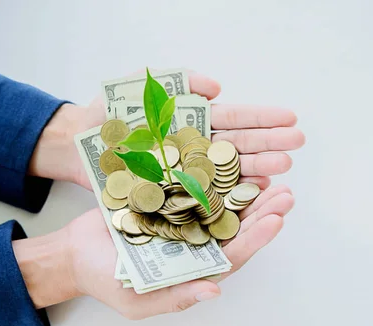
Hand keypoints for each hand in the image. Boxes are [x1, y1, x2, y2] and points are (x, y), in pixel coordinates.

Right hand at [13, 182, 294, 317]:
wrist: (75, 252)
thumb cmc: (105, 281)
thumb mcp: (138, 300)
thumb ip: (176, 297)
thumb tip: (213, 291)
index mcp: (195, 267)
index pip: (233, 254)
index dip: (256, 238)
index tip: (276, 219)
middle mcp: (196, 241)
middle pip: (236, 226)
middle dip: (262, 210)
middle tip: (286, 193)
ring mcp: (185, 218)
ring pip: (222, 203)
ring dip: (247, 189)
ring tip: (271, 173)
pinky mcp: (170, 197)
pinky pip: (197, 184)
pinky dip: (214, 173)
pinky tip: (229, 159)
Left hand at [28, 71, 304, 190]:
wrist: (76, 143)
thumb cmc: (105, 114)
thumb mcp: (139, 88)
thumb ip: (178, 83)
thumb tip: (217, 86)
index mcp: (192, 120)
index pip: (234, 118)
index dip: (262, 118)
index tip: (289, 118)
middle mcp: (195, 146)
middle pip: (238, 145)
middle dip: (268, 144)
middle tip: (297, 145)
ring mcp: (187, 170)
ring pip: (228, 171)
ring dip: (256, 171)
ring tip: (283, 172)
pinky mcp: (173, 193)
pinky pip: (207, 195)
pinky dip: (230, 195)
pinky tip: (253, 195)